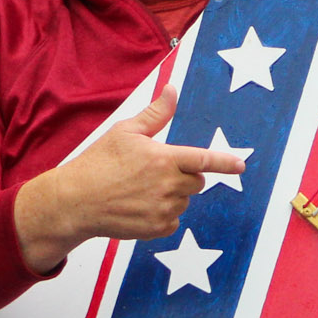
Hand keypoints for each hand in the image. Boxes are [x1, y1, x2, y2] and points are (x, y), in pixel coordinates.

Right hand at [13, 87, 246, 273]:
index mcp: (164, 158)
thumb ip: (156, 114)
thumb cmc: (99, 163)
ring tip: (140, 190)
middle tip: (155, 172)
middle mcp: (168, 186)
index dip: (225, 162)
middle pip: (196, 182)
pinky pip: (173, 220)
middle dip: (185, 176)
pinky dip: (162, 214)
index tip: (241, 165)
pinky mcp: (157, 229)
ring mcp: (164, 209)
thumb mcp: (125, 132)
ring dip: (172, 195)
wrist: (75, 201)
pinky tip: (139, 207)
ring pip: (184, 201)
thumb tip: (172, 89)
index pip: (203, 160)